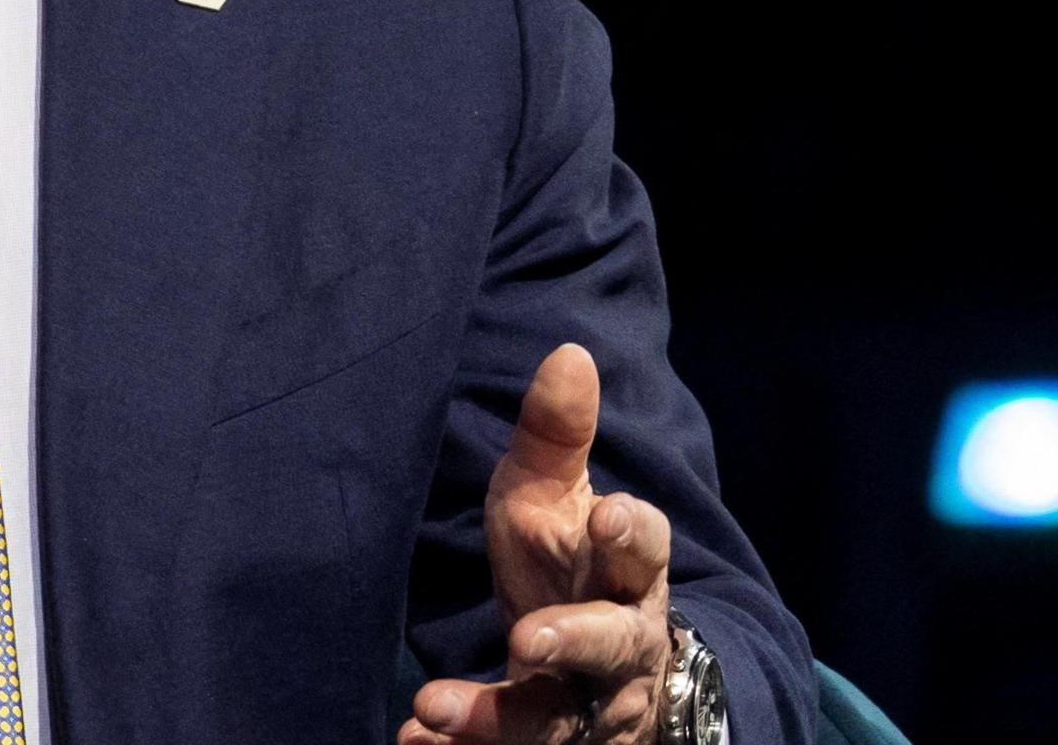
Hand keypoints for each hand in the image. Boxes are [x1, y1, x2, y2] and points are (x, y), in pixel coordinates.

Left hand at [402, 344, 679, 744]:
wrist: (606, 680)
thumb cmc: (570, 570)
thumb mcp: (555, 502)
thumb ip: (558, 438)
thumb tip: (569, 352)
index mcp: (628, 573)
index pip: (644, 549)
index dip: (631, 534)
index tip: (605, 516)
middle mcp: (622, 646)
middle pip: (612, 645)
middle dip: (574, 641)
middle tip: (526, 636)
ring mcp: (592, 710)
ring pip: (556, 721)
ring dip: (494, 718)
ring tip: (430, 707)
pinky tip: (413, 743)